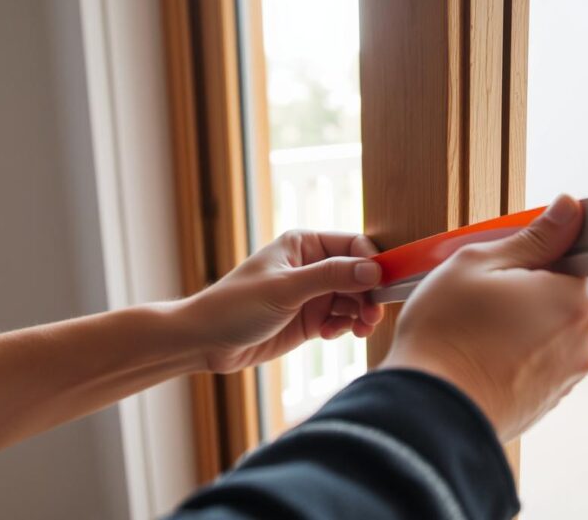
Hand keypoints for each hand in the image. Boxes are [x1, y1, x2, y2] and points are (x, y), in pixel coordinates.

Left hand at [178, 230, 385, 372]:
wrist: (205, 341)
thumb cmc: (236, 305)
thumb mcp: (285, 288)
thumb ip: (330, 277)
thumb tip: (373, 270)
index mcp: (305, 244)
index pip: (353, 246)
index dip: (372, 264)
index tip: (382, 287)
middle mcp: (312, 266)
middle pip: (359, 275)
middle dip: (368, 295)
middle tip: (372, 317)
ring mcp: (312, 294)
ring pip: (354, 299)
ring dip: (360, 314)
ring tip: (358, 330)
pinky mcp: (310, 319)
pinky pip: (341, 319)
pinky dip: (344, 327)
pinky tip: (330, 336)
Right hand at [382, 195, 587, 441]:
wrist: (427, 411)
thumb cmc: (447, 333)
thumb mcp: (480, 263)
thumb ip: (534, 235)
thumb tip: (569, 209)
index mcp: (576, 300)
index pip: (581, 258)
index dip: (545, 252)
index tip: (514, 260)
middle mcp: (584, 342)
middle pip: (566, 295)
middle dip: (532, 289)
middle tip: (485, 292)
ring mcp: (567, 377)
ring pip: (550, 330)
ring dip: (522, 323)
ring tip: (477, 327)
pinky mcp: (547, 402)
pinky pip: (538, 362)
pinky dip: (516, 354)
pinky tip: (480, 353)